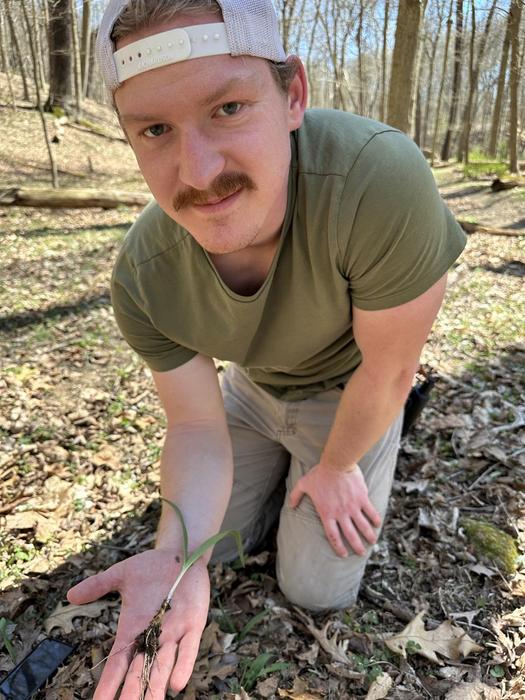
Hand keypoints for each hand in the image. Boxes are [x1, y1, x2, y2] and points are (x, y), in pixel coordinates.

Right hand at [67, 548, 209, 698]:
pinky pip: (187, 649)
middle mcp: (152, 637)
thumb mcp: (122, 575)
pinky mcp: (193, 625)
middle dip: (131, 694)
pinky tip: (177, 685)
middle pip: (138, 673)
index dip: (108, 685)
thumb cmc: (153, 566)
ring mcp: (173, 633)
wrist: (182, 554)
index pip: (117, 664)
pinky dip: (182, 665)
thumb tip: (70, 596)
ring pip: (162, 667)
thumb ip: (98, 586)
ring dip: (155, 688)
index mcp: (133, 630)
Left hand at [289, 464, 380, 557]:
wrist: (336, 463)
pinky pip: (371, 512)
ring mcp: (353, 507)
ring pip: (363, 526)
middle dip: (357, 546)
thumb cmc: (320, 473)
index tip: (344, 554)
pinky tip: (377, 524)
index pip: (333, 536)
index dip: (338, 547)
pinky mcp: (362, 498)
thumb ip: (296, 495)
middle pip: (350, 535)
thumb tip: (291, 505)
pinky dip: (375, 519)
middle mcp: (341, 513)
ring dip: (369, 535)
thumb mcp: (304, 484)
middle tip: (361, 553)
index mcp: (327, 513)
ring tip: (372, 542)